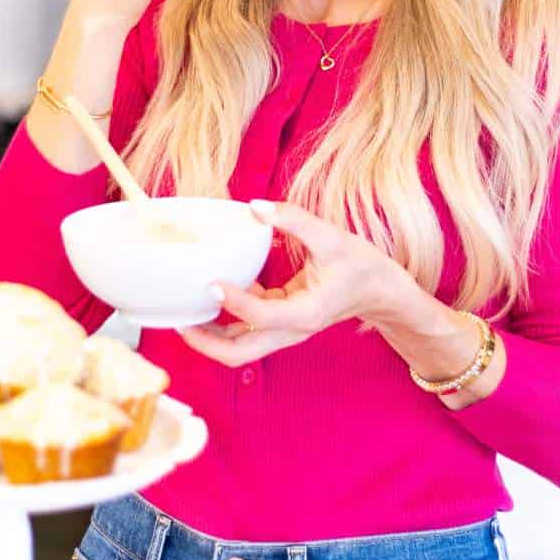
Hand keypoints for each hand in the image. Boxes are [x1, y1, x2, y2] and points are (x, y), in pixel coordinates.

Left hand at [178, 199, 405, 365]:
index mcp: (306, 313)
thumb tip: (255, 206)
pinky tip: (212, 292)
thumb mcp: (333, 238)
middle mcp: (291, 330)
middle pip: (239, 354)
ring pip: (239, 347)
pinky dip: (225, 317)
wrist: (381, 291)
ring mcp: (284, 330)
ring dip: (209, 336)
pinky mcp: (280, 322)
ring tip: (182, 313)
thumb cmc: (361, 267)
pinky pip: (246, 328)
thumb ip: (295, 220)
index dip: (233, 301)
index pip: (261, 316)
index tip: (211, 281)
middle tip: (178, 320)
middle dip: (205, 342)